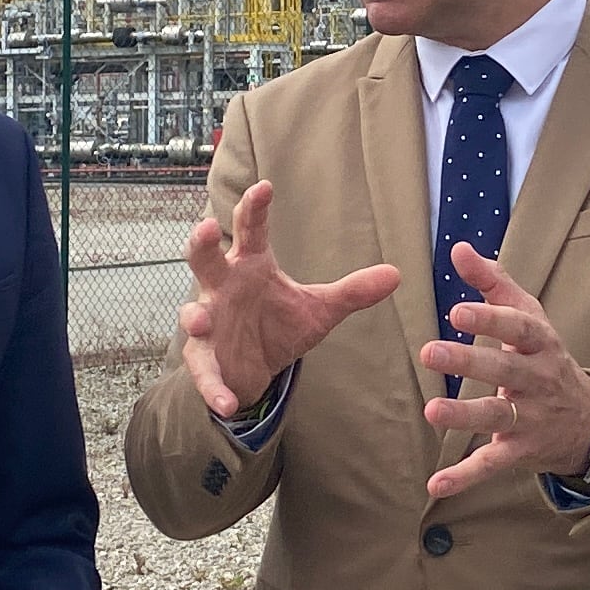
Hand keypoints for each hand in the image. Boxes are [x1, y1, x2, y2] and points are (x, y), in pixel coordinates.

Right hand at [177, 175, 400, 416]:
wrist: (255, 372)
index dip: (255, 208)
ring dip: (194, 316)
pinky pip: (205, 372)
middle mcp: (224, 288)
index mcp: (251, 266)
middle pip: (205, 259)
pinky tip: (227, 403)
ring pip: (191, 313)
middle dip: (201, 245)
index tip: (265, 187)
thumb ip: (352, 292)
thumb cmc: (278, 327)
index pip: (251, 230)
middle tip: (204, 228)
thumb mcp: (318, 310)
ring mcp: (209, 322)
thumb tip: (397, 274)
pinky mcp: (205, 359)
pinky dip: (214, 387)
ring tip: (201, 320)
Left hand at [415, 244, 589, 503]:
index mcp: (540, 343)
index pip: (519, 327)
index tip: (457, 310)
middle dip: (469, 362)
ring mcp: (531, 418)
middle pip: (505, 370)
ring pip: (497, 417)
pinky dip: (465, 477)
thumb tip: (458, 248)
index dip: (490, 318)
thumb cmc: (543, 357)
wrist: (588, 420)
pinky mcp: (520, 451)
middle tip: (430, 352)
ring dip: (464, 415)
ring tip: (431, 410)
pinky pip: (491, 464)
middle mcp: (538, 380)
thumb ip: (493, 282)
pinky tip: (436, 484)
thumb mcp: (529, 315)